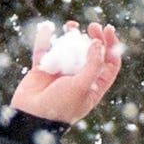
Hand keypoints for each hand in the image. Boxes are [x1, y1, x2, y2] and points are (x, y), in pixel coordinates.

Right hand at [8, 21, 123, 124]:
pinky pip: (44, 50)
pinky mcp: (42, 69)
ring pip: (69, 49)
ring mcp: (60, 72)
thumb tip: (98, 43)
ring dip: (71, 35)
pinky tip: (48, 28)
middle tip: (92, 26)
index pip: (109, 63)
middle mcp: (79, 77)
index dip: (111, 46)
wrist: (31, 118)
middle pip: (91, 53)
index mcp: (94, 86)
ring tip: (71, 25)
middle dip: (94, 38)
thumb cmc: (60, 106)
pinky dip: (45, 38)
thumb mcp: (82, 86)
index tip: (107, 30)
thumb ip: (92, 65)